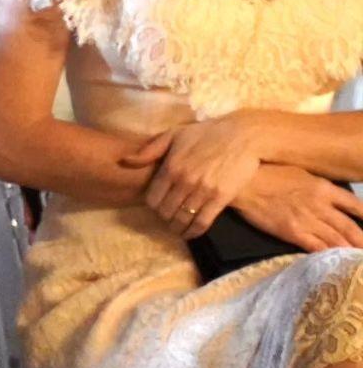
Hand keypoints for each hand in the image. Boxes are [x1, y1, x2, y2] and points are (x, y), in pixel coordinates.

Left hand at [124, 115, 264, 238]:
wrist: (242, 136)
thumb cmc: (206, 134)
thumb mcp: (174, 135)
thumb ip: (150, 150)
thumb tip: (125, 161)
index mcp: (170, 167)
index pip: (152, 198)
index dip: (152, 207)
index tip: (156, 208)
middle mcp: (184, 181)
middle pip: (166, 211)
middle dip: (164, 219)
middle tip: (166, 221)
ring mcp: (202, 191)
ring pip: (183, 219)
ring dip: (177, 228)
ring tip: (177, 230)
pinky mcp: (220, 198)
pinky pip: (203, 222)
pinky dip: (194, 232)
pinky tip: (191, 233)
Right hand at [231, 164, 362, 251]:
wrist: (243, 183)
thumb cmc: (268, 173)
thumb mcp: (300, 172)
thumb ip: (319, 186)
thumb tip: (332, 195)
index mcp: (324, 188)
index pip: (356, 205)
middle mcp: (321, 205)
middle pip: (351, 228)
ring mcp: (307, 220)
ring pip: (337, 240)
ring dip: (350, 251)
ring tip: (358, 261)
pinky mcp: (293, 232)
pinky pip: (317, 248)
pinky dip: (329, 256)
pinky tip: (336, 263)